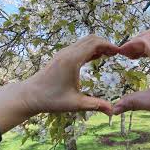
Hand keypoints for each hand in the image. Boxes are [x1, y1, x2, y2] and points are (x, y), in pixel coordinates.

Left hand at [0, 35, 118, 132]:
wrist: (29, 96)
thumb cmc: (51, 99)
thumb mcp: (75, 104)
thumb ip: (95, 105)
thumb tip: (112, 111)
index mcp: (72, 60)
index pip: (94, 43)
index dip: (109, 45)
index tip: (119, 52)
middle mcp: (68, 53)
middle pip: (90, 39)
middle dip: (105, 43)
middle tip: (116, 53)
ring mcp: (63, 53)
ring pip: (84, 41)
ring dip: (97, 45)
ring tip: (109, 55)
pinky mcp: (61, 57)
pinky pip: (78, 47)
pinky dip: (89, 49)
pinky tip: (96, 58)